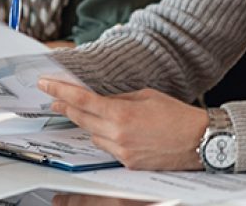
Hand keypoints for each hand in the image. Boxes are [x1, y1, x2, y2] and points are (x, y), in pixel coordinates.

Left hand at [38, 78, 207, 170]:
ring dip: (86, 122)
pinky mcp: (128, 163)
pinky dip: (103, 136)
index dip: (58, 91)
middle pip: (79, 118)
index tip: (44, 84)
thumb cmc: (177, 115)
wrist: (201, 141)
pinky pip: (106, 147)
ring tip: (88, 111)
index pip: (80, 100)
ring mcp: (122, 151)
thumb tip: (98, 96)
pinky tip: (110, 129)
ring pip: (91, 134)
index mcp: (121, 113)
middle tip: (54, 98)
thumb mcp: (144, 95)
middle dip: (64, 106)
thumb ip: (117, 97)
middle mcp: (118, 134)